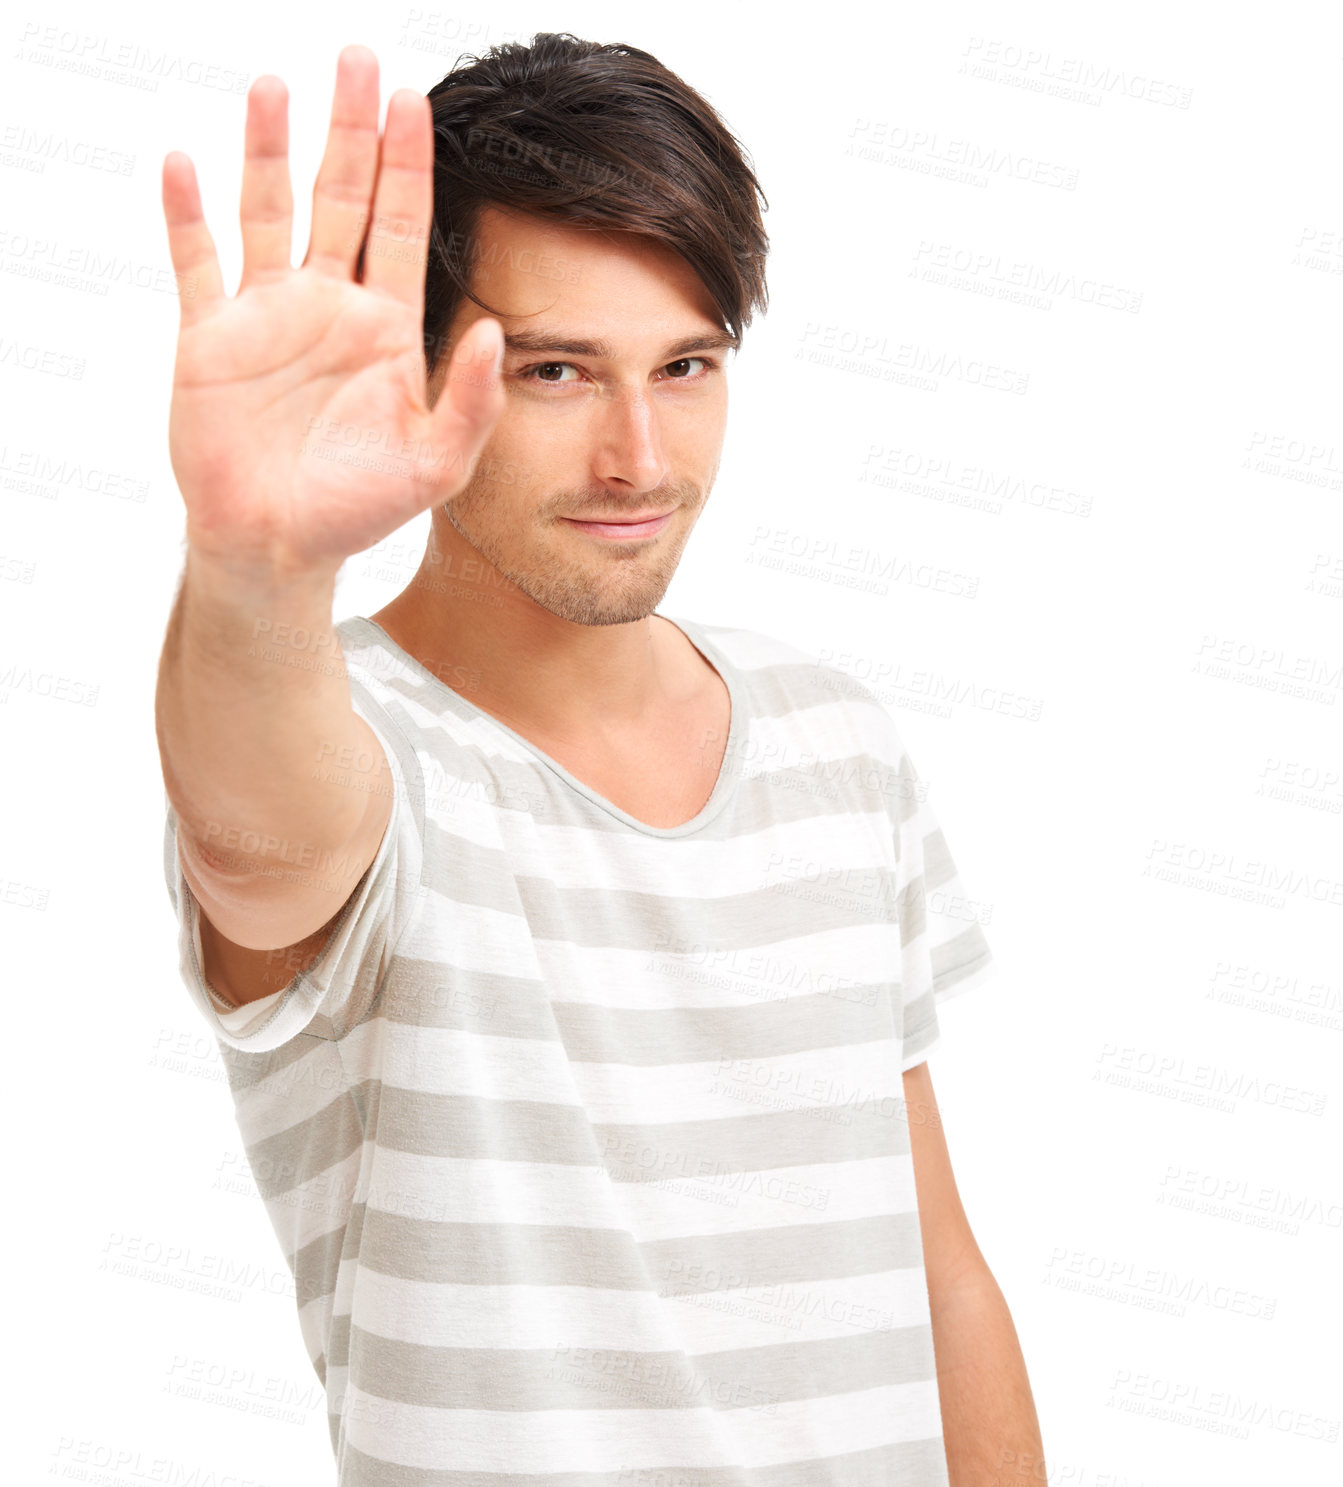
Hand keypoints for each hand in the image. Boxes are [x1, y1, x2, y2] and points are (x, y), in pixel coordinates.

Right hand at [161, 44, 504, 580]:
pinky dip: (187, 215)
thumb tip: (496, 330)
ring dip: (269, 151)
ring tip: (275, 86)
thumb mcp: (436, 464)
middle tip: (357, 58)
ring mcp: (266, 317)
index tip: (414, 102)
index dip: (408, 166)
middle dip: (349, 130)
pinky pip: (197, 264)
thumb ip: (471, 401)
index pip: (403, 227)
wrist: (279, 546)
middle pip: (340, 198)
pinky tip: (185, 164)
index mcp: (386, 328)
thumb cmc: (359, 510)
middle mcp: (328, 307)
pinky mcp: (210, 339)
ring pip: (267, 212)